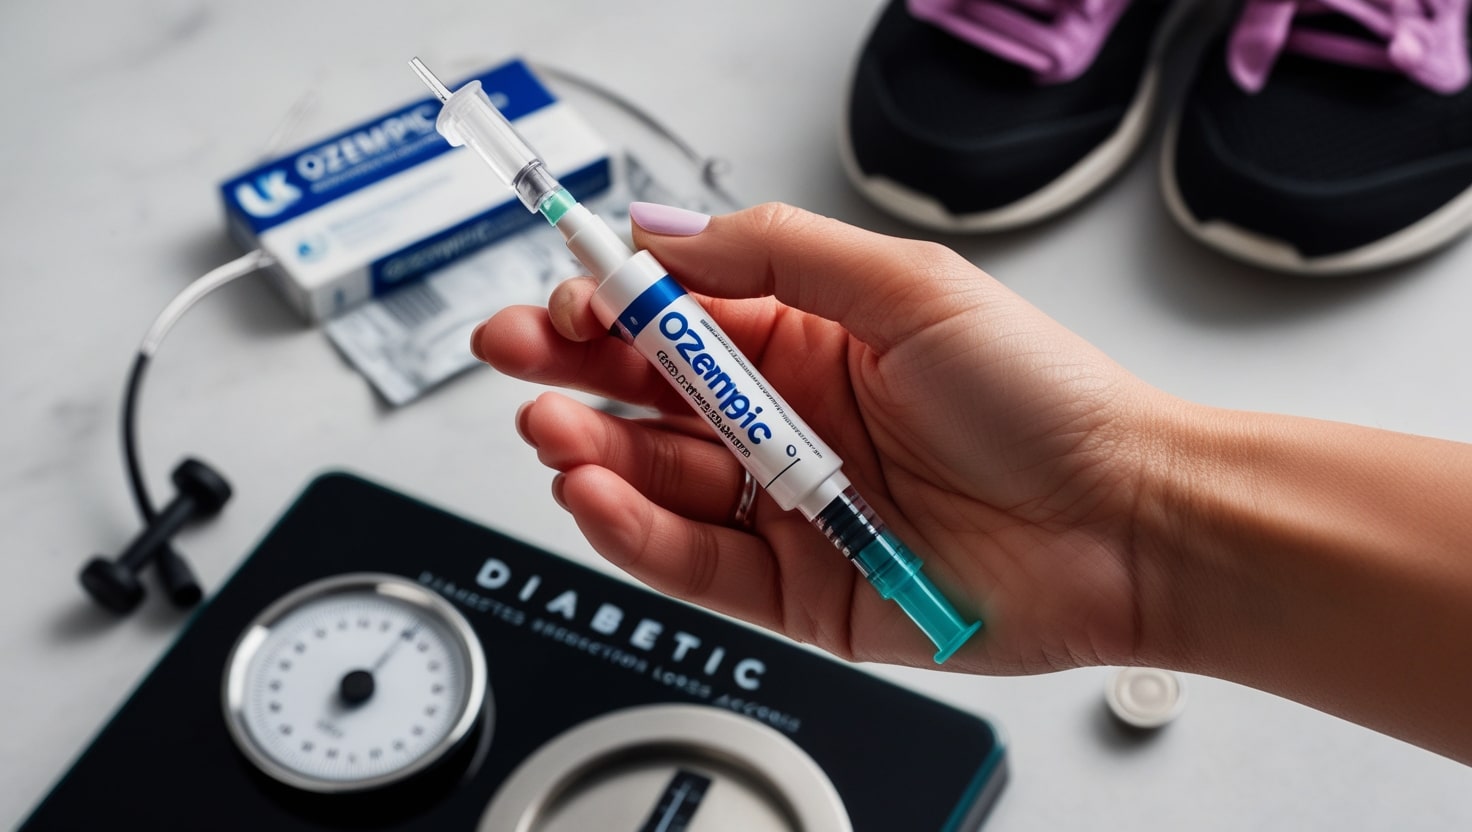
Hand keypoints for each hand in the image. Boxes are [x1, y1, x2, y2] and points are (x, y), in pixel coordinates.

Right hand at [473, 202, 1175, 673]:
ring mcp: (788, 509)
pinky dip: (634, 531)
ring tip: (553, 428)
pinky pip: (692, 561)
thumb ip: (780, 253)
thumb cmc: (1044, 401)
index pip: (685, 318)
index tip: (573, 295)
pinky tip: (597, 493)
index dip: (617, 304)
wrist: (1124, 524)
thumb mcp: (910, 286)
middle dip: (575, 373)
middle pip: (652, 397)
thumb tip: (668, 233)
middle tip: (517, 357)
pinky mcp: (795, 589)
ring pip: (658, 480)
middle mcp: (792, 424)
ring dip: (592, 451)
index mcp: (814, 342)